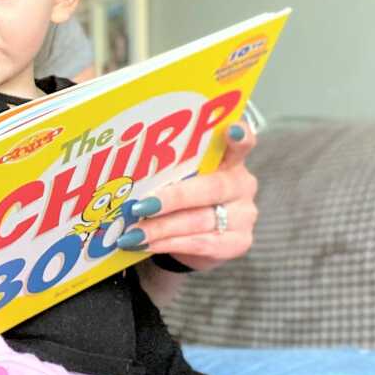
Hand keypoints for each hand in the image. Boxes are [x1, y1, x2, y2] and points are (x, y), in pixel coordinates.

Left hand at [118, 122, 257, 271]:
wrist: (197, 241)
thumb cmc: (186, 200)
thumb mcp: (182, 180)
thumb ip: (171, 172)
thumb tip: (130, 171)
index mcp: (230, 160)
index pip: (242, 143)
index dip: (240, 136)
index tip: (231, 131)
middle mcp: (243, 185)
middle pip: (211, 188)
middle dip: (172, 198)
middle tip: (140, 206)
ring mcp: (245, 215)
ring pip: (200, 220)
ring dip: (161, 227)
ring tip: (133, 232)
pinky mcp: (239, 243)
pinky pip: (200, 243)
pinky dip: (169, 244)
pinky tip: (146, 244)